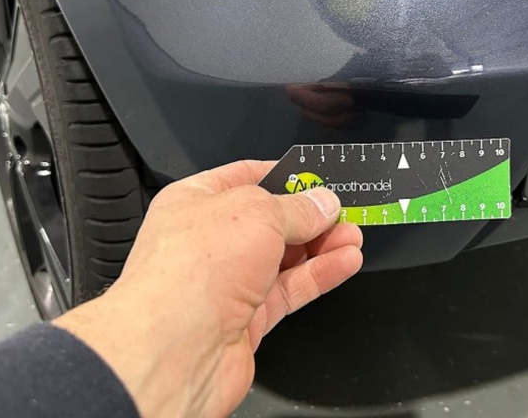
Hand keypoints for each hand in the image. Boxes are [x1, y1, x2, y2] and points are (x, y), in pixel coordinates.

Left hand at [54, 160, 363, 417]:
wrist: (173, 351)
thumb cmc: (189, 273)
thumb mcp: (255, 214)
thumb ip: (295, 208)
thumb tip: (322, 202)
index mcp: (193, 202)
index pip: (244, 178)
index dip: (282, 176)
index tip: (317, 178)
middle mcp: (207, 242)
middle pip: (269, 221)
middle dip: (309, 215)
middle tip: (344, 209)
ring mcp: (226, 283)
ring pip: (284, 258)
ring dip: (322, 245)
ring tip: (354, 234)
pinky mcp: (246, 319)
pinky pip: (290, 289)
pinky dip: (319, 275)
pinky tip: (345, 262)